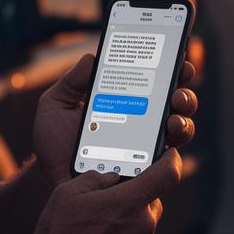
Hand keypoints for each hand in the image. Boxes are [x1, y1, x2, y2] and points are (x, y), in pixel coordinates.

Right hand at [30, 148, 182, 233]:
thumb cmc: (58, 233)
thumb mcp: (67, 192)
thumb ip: (96, 178)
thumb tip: (111, 177)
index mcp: (129, 202)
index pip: (167, 174)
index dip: (171, 160)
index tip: (169, 155)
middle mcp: (143, 226)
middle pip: (153, 200)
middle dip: (138, 195)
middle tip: (112, 197)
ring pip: (145, 224)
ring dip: (130, 219)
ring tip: (98, 226)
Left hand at [32, 53, 197, 187]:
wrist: (50, 176)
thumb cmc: (54, 139)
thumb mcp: (56, 104)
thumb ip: (72, 81)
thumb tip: (92, 58)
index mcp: (125, 101)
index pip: (154, 81)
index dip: (171, 68)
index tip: (178, 57)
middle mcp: (142, 121)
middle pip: (176, 103)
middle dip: (184, 92)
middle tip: (178, 86)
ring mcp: (147, 146)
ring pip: (180, 129)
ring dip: (184, 118)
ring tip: (173, 114)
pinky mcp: (145, 171)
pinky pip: (169, 162)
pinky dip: (173, 149)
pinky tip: (168, 139)